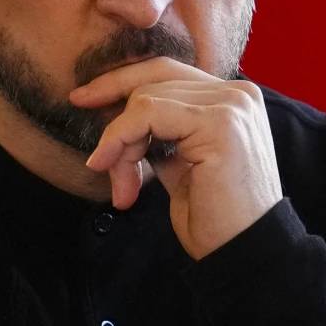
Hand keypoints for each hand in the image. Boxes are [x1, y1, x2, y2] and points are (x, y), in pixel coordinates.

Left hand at [72, 58, 282, 259]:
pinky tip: (112, 168)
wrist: (242, 254)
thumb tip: (111, 108)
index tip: (82, 99)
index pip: (166, 72)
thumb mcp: (179, 161)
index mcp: (232, 98)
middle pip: (153, 80)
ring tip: (123, 184)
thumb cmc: (213, 217)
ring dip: (120, 142)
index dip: (120, 81)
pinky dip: (121, 138)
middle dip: (117, 123)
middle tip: (99, 161)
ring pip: (145, 99)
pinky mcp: (220, 123)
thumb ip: (157, 130)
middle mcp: (238, 93)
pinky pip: (147, 114)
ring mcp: (232, 105)